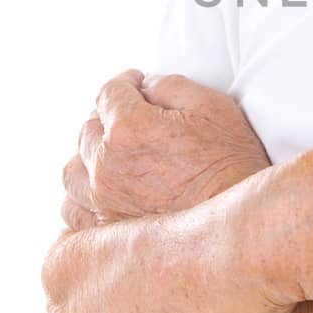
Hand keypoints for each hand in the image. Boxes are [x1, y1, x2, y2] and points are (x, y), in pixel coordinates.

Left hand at [60, 69, 270, 228]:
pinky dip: (81, 196)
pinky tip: (100, 191)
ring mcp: (104, 201)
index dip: (124, 83)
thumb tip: (146, 87)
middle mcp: (107, 165)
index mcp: (129, 129)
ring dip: (88, 155)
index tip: (136, 84)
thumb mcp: (211, 107)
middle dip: (109, 117)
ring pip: (73, 169)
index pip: (109, 92)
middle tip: (132, 118)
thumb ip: (169, 86)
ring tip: (111, 155)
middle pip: (89, 128)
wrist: (239, 222)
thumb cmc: (231, 163)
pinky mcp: (108, 229)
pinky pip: (73, 210)